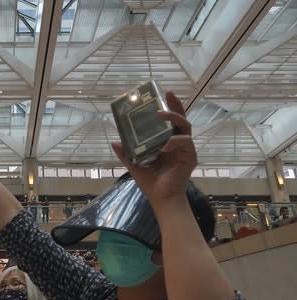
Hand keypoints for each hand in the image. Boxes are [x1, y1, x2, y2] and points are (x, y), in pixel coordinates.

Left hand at [111, 91, 195, 210]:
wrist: (161, 199)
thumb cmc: (151, 183)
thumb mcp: (135, 165)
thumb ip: (126, 153)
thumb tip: (114, 141)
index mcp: (167, 143)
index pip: (170, 122)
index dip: (168, 107)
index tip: (162, 94)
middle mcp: (178, 143)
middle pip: (181, 119)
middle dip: (175, 105)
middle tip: (167, 94)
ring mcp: (185, 149)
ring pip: (185, 127)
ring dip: (174, 119)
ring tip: (160, 115)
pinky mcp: (190, 157)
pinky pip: (185, 143)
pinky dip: (174, 142)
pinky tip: (164, 146)